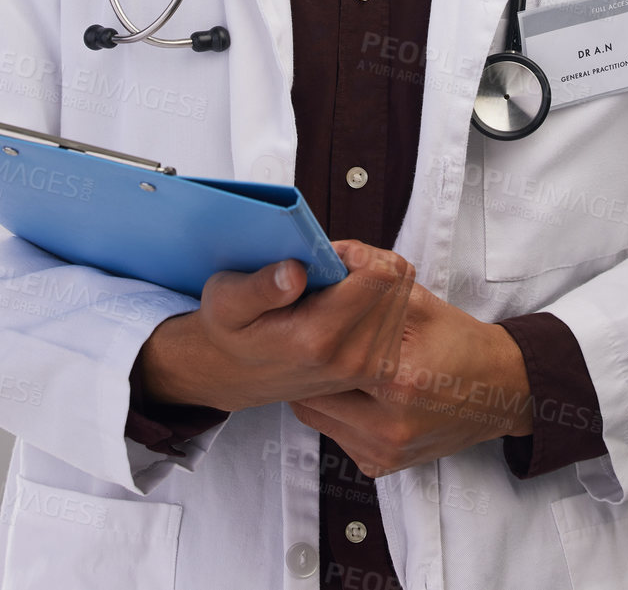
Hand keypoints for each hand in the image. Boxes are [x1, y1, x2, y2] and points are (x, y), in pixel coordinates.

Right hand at [134, 240, 414, 413]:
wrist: (236, 374)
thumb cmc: (231, 330)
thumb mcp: (225, 301)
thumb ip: (258, 287)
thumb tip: (295, 272)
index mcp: (318, 340)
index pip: (378, 275)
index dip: (355, 252)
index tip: (325, 255)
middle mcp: (352, 360)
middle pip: (395, 278)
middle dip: (364, 260)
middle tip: (327, 268)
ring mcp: (370, 368)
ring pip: (402, 290)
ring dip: (372, 276)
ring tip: (333, 286)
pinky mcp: (380, 370)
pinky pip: (401, 309)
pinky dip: (378, 295)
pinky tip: (346, 302)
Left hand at [289, 281, 532, 476]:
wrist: (500, 391)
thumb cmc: (460, 343)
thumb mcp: (420, 302)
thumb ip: (372, 280)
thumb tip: (332, 258)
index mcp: (401, 381)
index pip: (326, 356)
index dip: (312, 331)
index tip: (305, 315)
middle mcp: (391, 427)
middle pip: (312, 391)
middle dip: (307, 362)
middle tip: (308, 337)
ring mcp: (384, 452)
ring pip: (316, 416)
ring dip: (317, 388)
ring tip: (328, 361)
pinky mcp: (380, 466)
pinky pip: (335, 436)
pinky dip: (335, 411)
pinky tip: (350, 389)